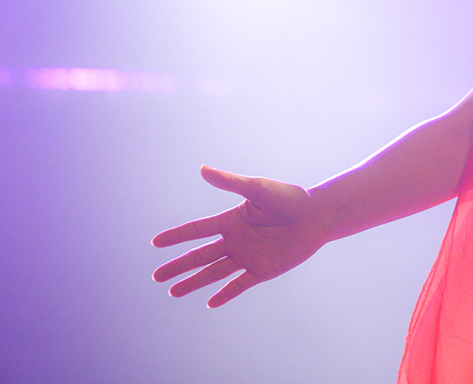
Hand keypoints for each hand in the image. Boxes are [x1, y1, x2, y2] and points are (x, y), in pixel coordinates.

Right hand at [152, 166, 326, 307]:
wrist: (317, 215)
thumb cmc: (290, 198)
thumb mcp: (257, 188)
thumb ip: (230, 182)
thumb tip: (202, 169)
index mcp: (232, 220)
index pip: (197, 230)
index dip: (176, 236)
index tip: (155, 243)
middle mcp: (236, 240)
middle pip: (200, 256)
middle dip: (178, 266)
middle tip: (156, 277)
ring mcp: (247, 256)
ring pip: (214, 273)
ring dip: (193, 282)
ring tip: (172, 292)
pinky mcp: (262, 270)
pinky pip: (239, 284)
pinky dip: (224, 294)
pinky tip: (210, 302)